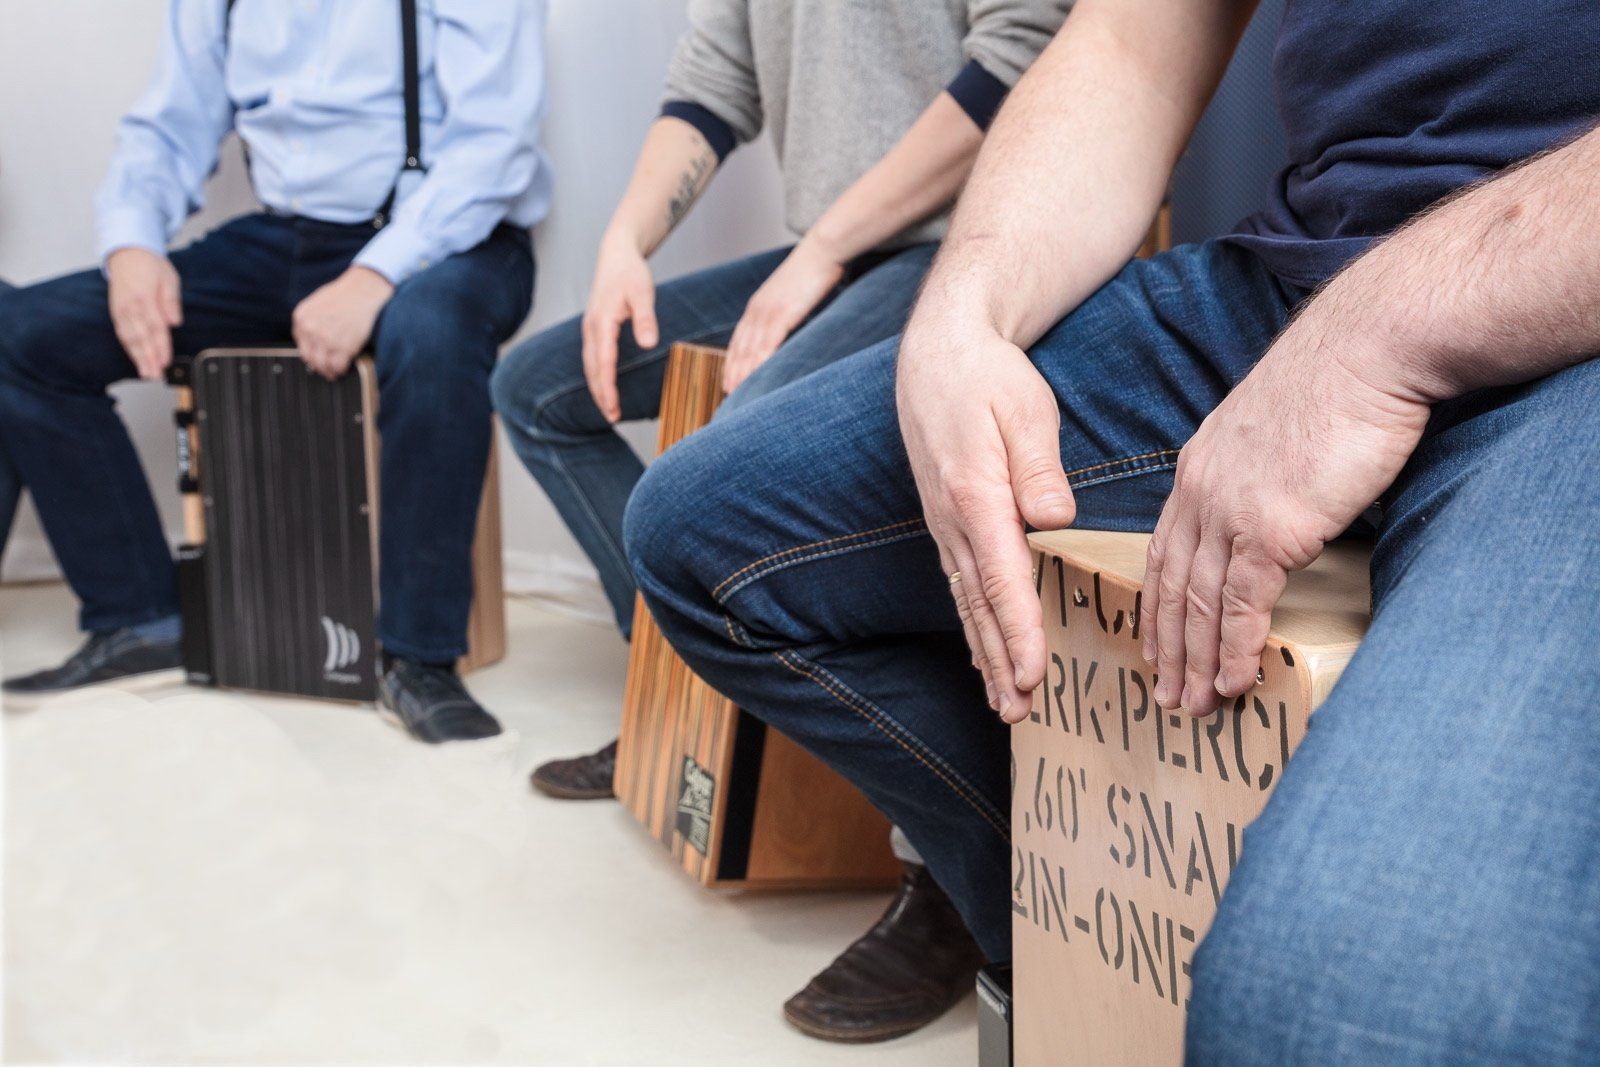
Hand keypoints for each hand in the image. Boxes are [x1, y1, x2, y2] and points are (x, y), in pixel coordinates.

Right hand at [106, 248, 181, 380]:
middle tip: (155, 375)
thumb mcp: (169, 278)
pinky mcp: (116, 312)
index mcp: (145, 297)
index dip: (161, 346)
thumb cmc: (151, 266)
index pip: (155, 327)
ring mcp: (121, 310)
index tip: (166, 361)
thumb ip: (171, 301)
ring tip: (147, 374)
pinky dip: (129, 348)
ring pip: (129, 338)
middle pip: (141, 337)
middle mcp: (130, 306)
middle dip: (149, 358)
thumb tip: (175, 322)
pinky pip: (122, 333)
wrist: (127, 254)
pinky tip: (137, 360)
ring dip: (138, 358)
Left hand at [292, 268, 393, 379]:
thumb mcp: (319, 301)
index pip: (302, 344)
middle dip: (320, 366)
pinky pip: (338, 366)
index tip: (319, 357)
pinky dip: (342, 369)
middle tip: (328, 369)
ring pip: (323, 366)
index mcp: (302, 317)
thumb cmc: (348, 293)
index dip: (312, 354)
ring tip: (337, 371)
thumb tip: (315, 338)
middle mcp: (310, 329)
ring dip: (330, 371)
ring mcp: (326, 339)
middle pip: (310, 358)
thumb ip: (312, 319)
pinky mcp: (344, 346)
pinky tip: (346, 367)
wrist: (367, 287)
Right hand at [582, 231, 658, 422]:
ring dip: (597, 388)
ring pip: (590, 365)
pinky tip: (606, 387)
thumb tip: (648, 344)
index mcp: (602, 322)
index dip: (608, 387)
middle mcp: (591, 328)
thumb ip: (646, 318)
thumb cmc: (631, 273)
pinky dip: (597, 375)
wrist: (616, 254)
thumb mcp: (643, 293)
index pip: (604, 362)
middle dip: (601, 395)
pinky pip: (593, 358)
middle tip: (612, 418)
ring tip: (609, 410)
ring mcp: (590, 329)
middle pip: (592, 369)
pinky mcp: (594, 328)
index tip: (613, 407)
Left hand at [723, 236, 846, 394]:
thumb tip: (786, 326)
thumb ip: (785, 310)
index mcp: (758, 304)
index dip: (732, 359)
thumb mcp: (792, 293)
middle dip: (733, 370)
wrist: (821, 250)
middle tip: (728, 392)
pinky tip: (757, 377)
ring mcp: (769, 312)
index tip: (729, 376)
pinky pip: (768, 343)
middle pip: (740, 346)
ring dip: (743, 372)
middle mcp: (758, 309)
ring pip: (750, 349)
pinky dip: (760, 362)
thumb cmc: (812, 270)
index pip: (740, 337)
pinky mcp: (783, 314)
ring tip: (739, 391)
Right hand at [897, 312, 1076, 722]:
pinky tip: (987, 659)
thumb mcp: (1024, 408)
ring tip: (1004, 705)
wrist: (938, 356)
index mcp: (975, 495)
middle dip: (1000, 661)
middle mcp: (953, 521)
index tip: (1033, 672)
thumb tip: (1055, 519)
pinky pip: (961, 587)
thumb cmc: (987, 378)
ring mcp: (946, 526)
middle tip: (1020, 712)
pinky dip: (975, 628)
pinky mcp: (948, 525)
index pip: (1002, 575)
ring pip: (967, 603)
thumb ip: (1038, 466)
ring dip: (986, 657)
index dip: (1018, 629)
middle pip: (980, 604)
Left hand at [1140, 341, 1429, 717]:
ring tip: (1195, 706)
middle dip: (1166, 646)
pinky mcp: (1270, 529)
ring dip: (1196, 662)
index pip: (1165, 550)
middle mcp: (1200, 492)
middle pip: (1171, 585)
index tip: (1155, 641)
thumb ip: (1260, 472)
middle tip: (1164, 693)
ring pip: (1200, 604)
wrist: (1369, 349)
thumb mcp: (1275, 428)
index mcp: (1198, 468)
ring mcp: (1231, 512)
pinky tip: (1234, 683)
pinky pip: (1242, 605)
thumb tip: (1280, 506)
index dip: (1158, 602)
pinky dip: (1235, 650)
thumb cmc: (1339, 382)